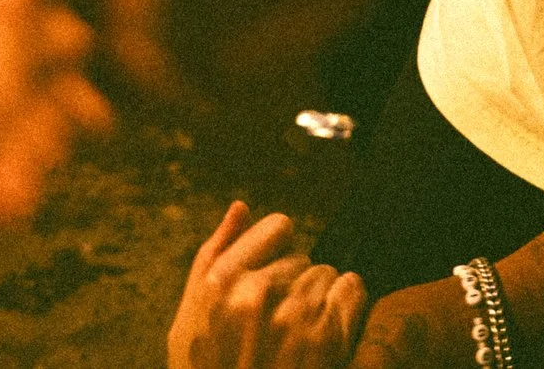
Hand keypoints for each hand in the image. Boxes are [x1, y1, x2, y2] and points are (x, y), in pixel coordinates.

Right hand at [169, 203, 366, 368]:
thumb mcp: (189, 322)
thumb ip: (212, 257)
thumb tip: (241, 206)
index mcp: (220, 282)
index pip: (278, 227)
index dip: (278, 254)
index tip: (271, 283)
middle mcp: (257, 293)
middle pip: (304, 256)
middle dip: (295, 284)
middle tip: (279, 326)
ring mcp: (295, 314)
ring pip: (328, 273)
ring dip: (320, 300)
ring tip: (299, 337)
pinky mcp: (329, 337)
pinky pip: (354, 289)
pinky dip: (348, 307)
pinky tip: (327, 336)